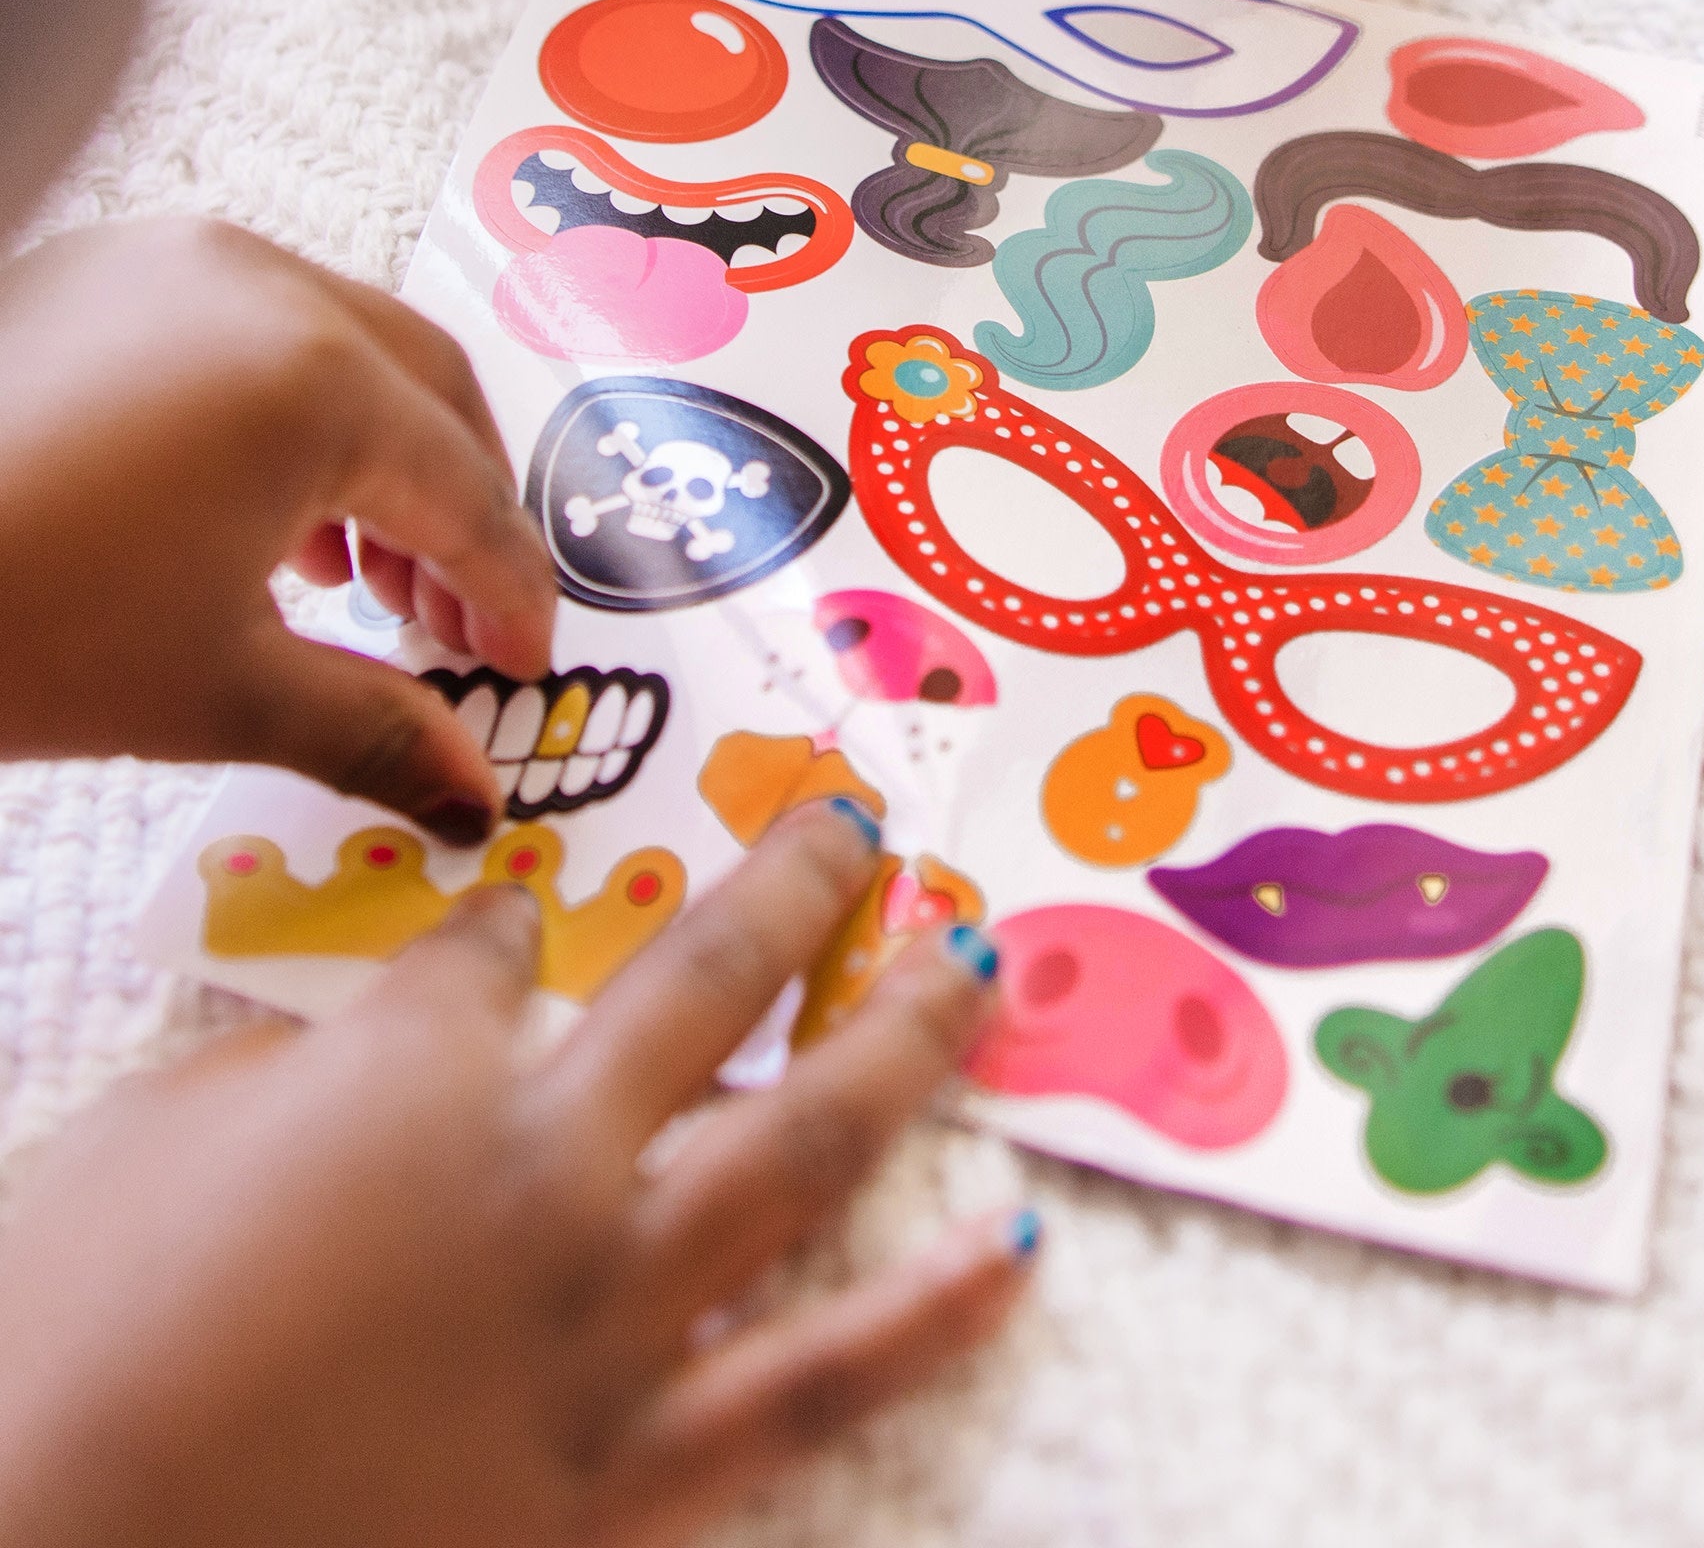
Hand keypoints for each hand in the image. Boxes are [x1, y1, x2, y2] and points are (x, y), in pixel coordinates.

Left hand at [0, 218, 556, 836]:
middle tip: (458, 627)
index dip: (509, 589)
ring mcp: (176, 258)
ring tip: (366, 586)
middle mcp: (264, 282)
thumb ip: (375, 730)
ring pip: (353, 347)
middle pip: (435, 391)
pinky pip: (259, 327)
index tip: (523, 663)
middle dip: (465, 511)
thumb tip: (474, 794)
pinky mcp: (105, 267)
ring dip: (389, 462)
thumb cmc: (12, 627)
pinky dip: (301, 417)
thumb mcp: (217, 693)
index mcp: (313, 380)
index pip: (465, 492)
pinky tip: (269, 519)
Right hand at [0, 802, 1030, 1547]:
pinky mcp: (630, 1466)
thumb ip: (288, 1072)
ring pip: (806, 1146)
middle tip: (866, 828)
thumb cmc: (49, 1339)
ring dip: (907, 1040)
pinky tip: (1016, 1249)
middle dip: (794, 891)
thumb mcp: (145, 1146)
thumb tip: (369, 1042)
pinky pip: (812, 1383)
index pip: (498, 950)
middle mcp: (550, 1162)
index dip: (520, 916)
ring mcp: (610, 1312)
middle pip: (709, 986)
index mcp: (420, 1068)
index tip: (537, 904)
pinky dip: (926, 1316)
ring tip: (985, 965)